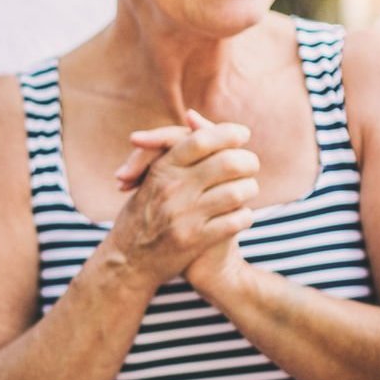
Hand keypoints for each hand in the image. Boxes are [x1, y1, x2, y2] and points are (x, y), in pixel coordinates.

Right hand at [100, 113, 258, 291]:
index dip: (228, 133)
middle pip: (227, 163)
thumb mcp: (150, 178)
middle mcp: (173, 190)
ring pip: (236, 192)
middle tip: (252, 164)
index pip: (201, 140)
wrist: (128, 262)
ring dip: (249, 189)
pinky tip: (242, 215)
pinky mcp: (195, 241)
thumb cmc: (142, 214)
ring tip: (248, 190)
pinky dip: (245, 216)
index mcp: (162, 170)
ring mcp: (185, 216)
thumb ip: (173, 150)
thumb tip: (196, 118)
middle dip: (247, 161)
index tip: (243, 134)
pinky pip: (235, 222)